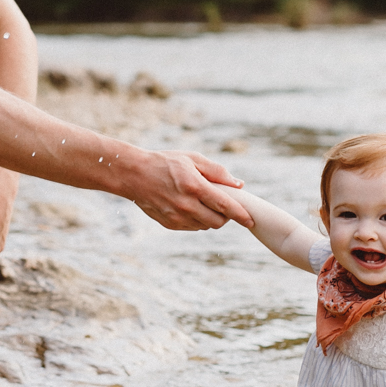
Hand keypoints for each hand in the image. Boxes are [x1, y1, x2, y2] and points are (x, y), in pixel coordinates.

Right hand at [128, 151, 252, 230]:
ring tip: (205, 202)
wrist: (134, 175)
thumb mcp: (193, 159)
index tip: (251, 220)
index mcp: (194, 186)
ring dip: (212, 218)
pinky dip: (198, 220)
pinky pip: (193, 227)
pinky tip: (192, 207)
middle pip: (218, 222)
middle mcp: (186, 205)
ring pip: (206, 226)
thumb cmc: (166, 163)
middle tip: (224, 205)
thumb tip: (239, 185)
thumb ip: (218, 172)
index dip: (241, 215)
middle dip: (227, 216)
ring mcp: (177, 217)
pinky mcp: (170, 224)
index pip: (225, 206)